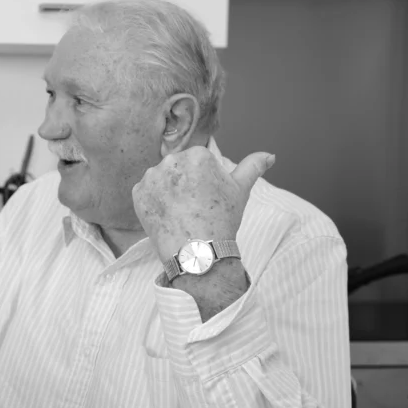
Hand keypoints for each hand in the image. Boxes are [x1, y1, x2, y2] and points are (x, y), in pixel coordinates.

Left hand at [132, 147, 274, 262]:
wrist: (197, 251)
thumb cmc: (221, 220)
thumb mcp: (240, 190)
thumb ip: (252, 167)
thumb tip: (269, 155)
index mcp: (197, 155)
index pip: (197, 161)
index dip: (203, 179)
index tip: (206, 196)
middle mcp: (171, 161)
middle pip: (178, 168)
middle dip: (184, 182)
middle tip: (194, 206)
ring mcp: (151, 177)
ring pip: (161, 179)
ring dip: (168, 190)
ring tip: (180, 211)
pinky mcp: (137, 193)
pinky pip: (146, 192)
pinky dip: (154, 202)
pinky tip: (167, 214)